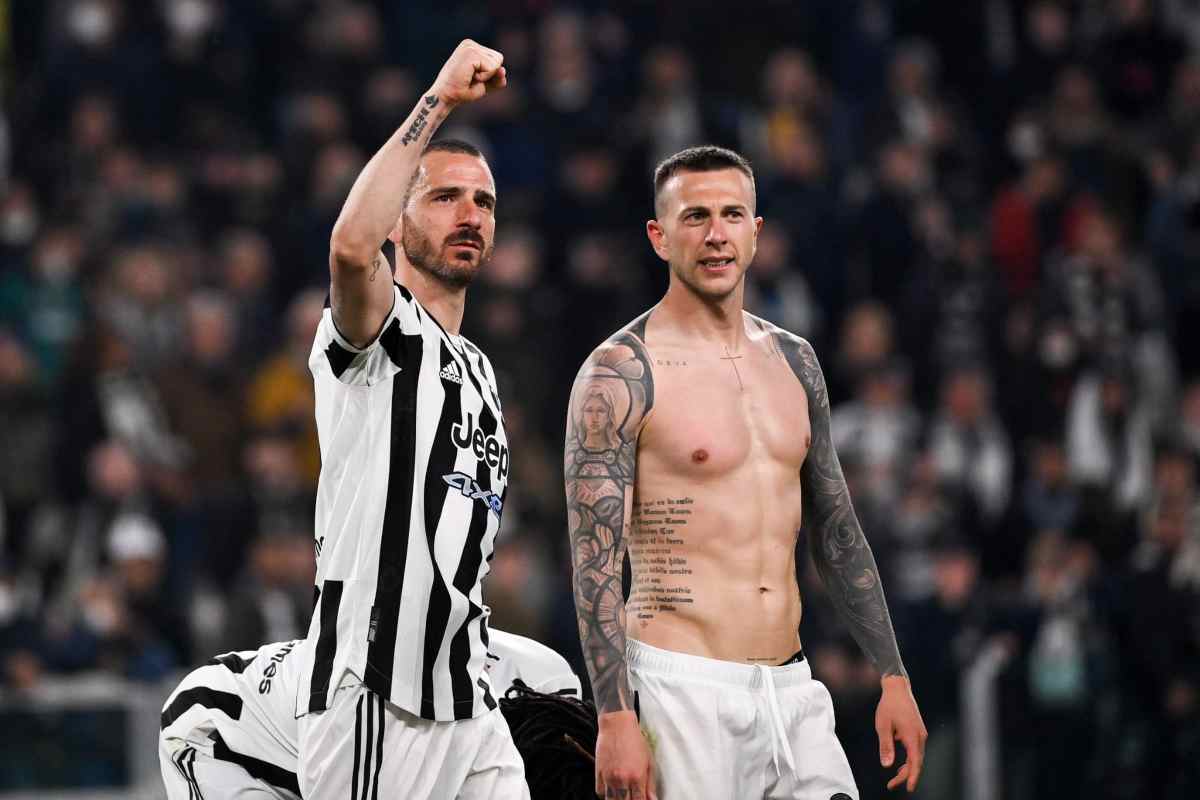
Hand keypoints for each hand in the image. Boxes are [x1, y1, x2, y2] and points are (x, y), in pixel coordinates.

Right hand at [430, 39, 505, 107]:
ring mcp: (469, 47)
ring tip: (468, 77)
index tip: (472, 78)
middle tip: (470, 79)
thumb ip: (496, 78)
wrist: (445, 97)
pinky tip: (468, 76)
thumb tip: (503, 70)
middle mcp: (470, 44)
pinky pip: (492, 68)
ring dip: (486, 76)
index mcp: (471, 47)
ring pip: (497, 63)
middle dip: (489, 74)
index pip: (496, 59)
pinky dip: (483, 77)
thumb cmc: (461, 91)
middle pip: (499, 59)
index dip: (490, 74)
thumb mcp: (483, 85)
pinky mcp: (470, 53)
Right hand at [595, 710, 656, 799]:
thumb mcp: (649, 761)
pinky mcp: (598, 773)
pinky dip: (605, 794)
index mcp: (637, 777)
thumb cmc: (635, 740)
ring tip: (622, 795)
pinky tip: (612, 789)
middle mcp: (622, 780)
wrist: (617, 724)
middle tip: (631, 796)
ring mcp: (608, 777)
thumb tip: (652, 799)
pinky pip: (599, 792)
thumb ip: (650, 784)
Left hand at [876, 675, 926, 792]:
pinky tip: (900, 763)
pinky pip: (915, 749)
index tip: (909, 788)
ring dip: (907, 767)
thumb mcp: (883, 726)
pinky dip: (909, 759)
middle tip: (891, 785)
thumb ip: (885, 746)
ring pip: (916, 756)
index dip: (912, 777)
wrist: (898, 688)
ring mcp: (920, 733)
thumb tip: (886, 765)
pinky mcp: (917, 731)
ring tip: (895, 778)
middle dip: (905, 775)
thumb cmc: (889, 705)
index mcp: (912, 736)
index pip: (915, 763)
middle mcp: (920, 736)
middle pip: (916, 762)